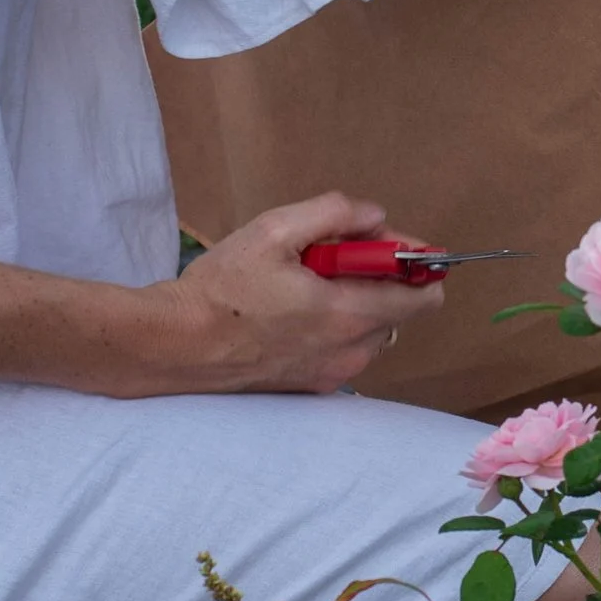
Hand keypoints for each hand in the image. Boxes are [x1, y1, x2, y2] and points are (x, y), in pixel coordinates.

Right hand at [152, 192, 441, 395]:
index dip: (411, 262)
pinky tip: (293, 310)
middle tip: (327, 255)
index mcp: (349, 314)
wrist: (177, 345)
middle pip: (397, 309)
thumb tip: (375, 217)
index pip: (423, 297)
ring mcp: (333, 374)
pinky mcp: (312, 386)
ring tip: (304, 283)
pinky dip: (334, 325)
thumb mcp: (274, 231)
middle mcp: (350, 352)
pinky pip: (345, 348)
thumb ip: (334, 214)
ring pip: (371, 329)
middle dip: (374, 276)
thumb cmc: (223, 289)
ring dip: (353, 301)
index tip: (379, 242)